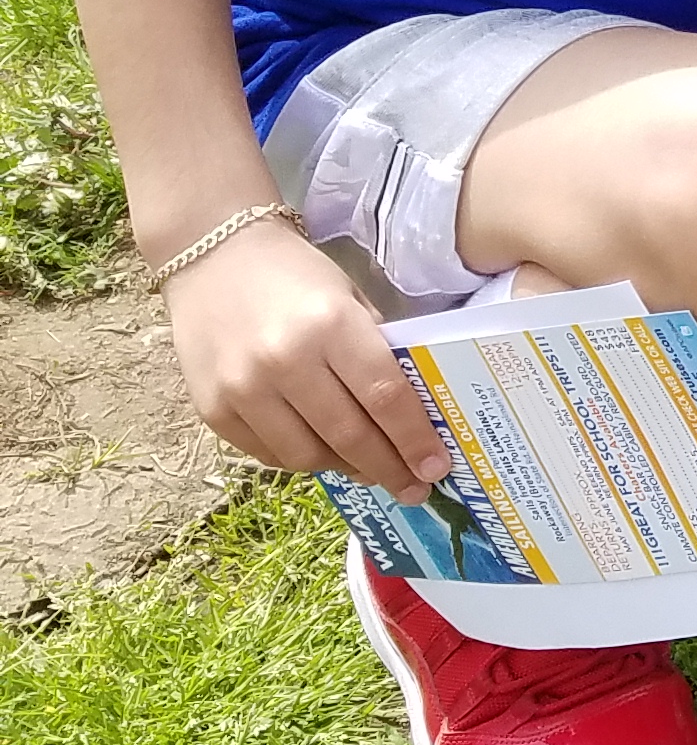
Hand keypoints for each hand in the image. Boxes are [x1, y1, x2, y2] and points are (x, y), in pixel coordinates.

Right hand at [165, 218, 445, 496]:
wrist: (211, 256)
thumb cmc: (295, 275)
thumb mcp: (351, 298)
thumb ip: (377, 352)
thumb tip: (411, 415)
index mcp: (331, 326)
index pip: (385, 397)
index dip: (414, 440)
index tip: (436, 468)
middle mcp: (285, 362)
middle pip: (349, 435)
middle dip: (388, 469)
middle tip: (413, 488)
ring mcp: (243, 389)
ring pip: (307, 455)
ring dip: (346, 469)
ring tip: (371, 471)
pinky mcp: (212, 409)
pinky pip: (267, 453)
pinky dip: (302, 460)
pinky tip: (323, 454)